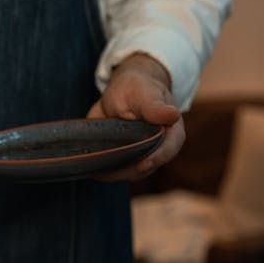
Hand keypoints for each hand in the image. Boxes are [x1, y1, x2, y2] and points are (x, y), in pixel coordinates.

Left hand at [87, 53, 183, 181]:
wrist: (124, 91)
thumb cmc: (140, 89)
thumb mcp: (146, 93)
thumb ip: (155, 107)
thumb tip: (172, 115)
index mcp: (171, 133)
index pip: (169, 149)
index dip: (157, 159)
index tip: (143, 165)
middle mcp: (157, 149)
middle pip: (145, 168)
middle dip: (127, 171)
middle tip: (107, 170)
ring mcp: (140, 157)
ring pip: (127, 173)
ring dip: (112, 173)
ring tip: (95, 168)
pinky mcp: (123, 160)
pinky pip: (114, 171)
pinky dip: (102, 171)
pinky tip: (91, 168)